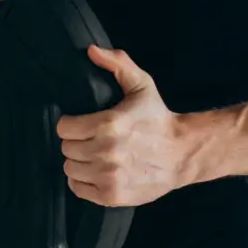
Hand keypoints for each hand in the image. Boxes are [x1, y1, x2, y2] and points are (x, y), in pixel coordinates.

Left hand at [56, 46, 188, 207]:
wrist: (182, 153)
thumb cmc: (158, 118)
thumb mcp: (141, 84)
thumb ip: (117, 63)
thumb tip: (91, 51)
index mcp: (109, 124)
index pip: (64, 128)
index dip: (71, 124)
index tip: (81, 123)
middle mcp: (106, 152)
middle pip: (66, 148)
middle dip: (76, 142)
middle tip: (91, 139)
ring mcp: (109, 176)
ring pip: (70, 169)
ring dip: (79, 162)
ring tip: (94, 155)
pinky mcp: (112, 195)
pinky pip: (78, 189)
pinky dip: (83, 181)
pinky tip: (97, 171)